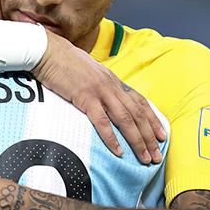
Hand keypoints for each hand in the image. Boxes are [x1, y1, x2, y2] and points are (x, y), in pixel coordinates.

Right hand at [32, 31, 166, 163]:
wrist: (47, 51)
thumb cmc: (64, 62)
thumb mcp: (88, 72)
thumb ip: (99, 85)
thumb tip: (105, 99)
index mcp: (113, 80)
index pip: (140, 102)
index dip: (153, 120)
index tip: (162, 136)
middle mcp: (111, 86)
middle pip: (137, 114)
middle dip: (150, 137)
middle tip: (156, 157)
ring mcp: (99, 91)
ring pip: (125, 119)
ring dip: (137, 140)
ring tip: (144, 158)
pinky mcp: (84, 97)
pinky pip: (101, 121)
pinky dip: (112, 138)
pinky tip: (118, 151)